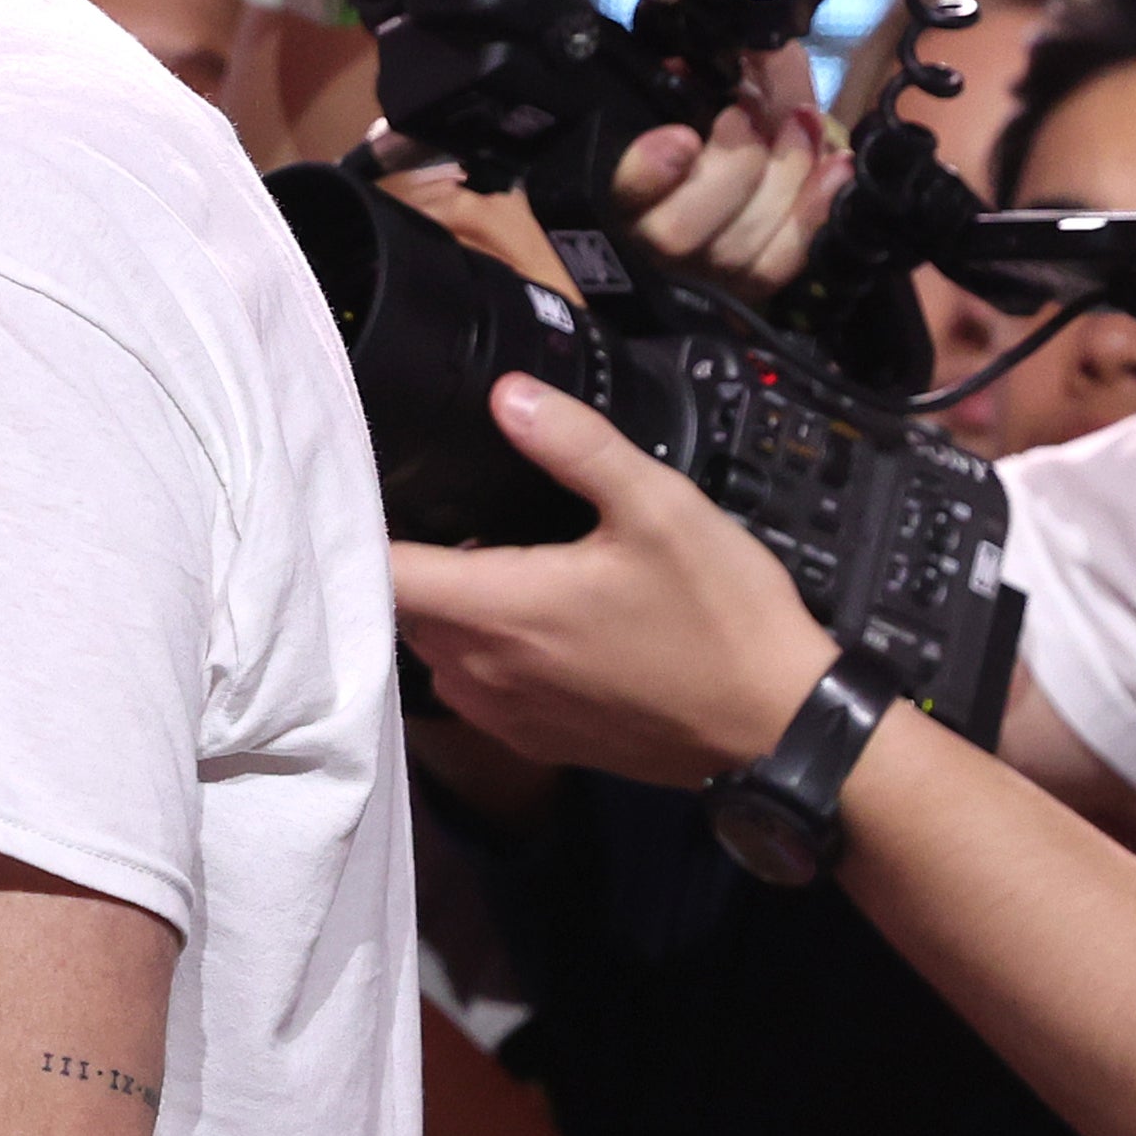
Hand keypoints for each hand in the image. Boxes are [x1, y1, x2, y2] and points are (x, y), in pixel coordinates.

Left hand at [390, 376, 834, 784]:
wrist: (776, 725)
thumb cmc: (723, 618)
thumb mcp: (660, 507)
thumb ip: (577, 446)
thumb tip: (508, 395)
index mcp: (501, 609)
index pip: (384, 572)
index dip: (359, 530)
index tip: (363, 493)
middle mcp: (485, 670)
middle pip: (401, 610)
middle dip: (407, 565)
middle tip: (432, 516)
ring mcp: (507, 713)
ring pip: (433, 652)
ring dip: (445, 612)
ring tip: (485, 565)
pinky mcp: (536, 740)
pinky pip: (472, 691)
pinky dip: (476, 655)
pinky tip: (526, 625)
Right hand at [604, 0, 845, 299]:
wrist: (765, 167)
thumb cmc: (724, 116)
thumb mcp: (715, 67)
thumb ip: (706, 19)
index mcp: (618, 181)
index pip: (616, 189)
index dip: (646, 171)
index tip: (679, 138)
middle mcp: (651, 236)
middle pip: (684, 226)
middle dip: (735, 163)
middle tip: (753, 113)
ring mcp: (704, 268)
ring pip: (739, 244)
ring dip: (781, 175)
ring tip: (798, 124)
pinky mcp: (752, 284)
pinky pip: (784, 259)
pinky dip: (814, 208)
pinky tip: (834, 168)